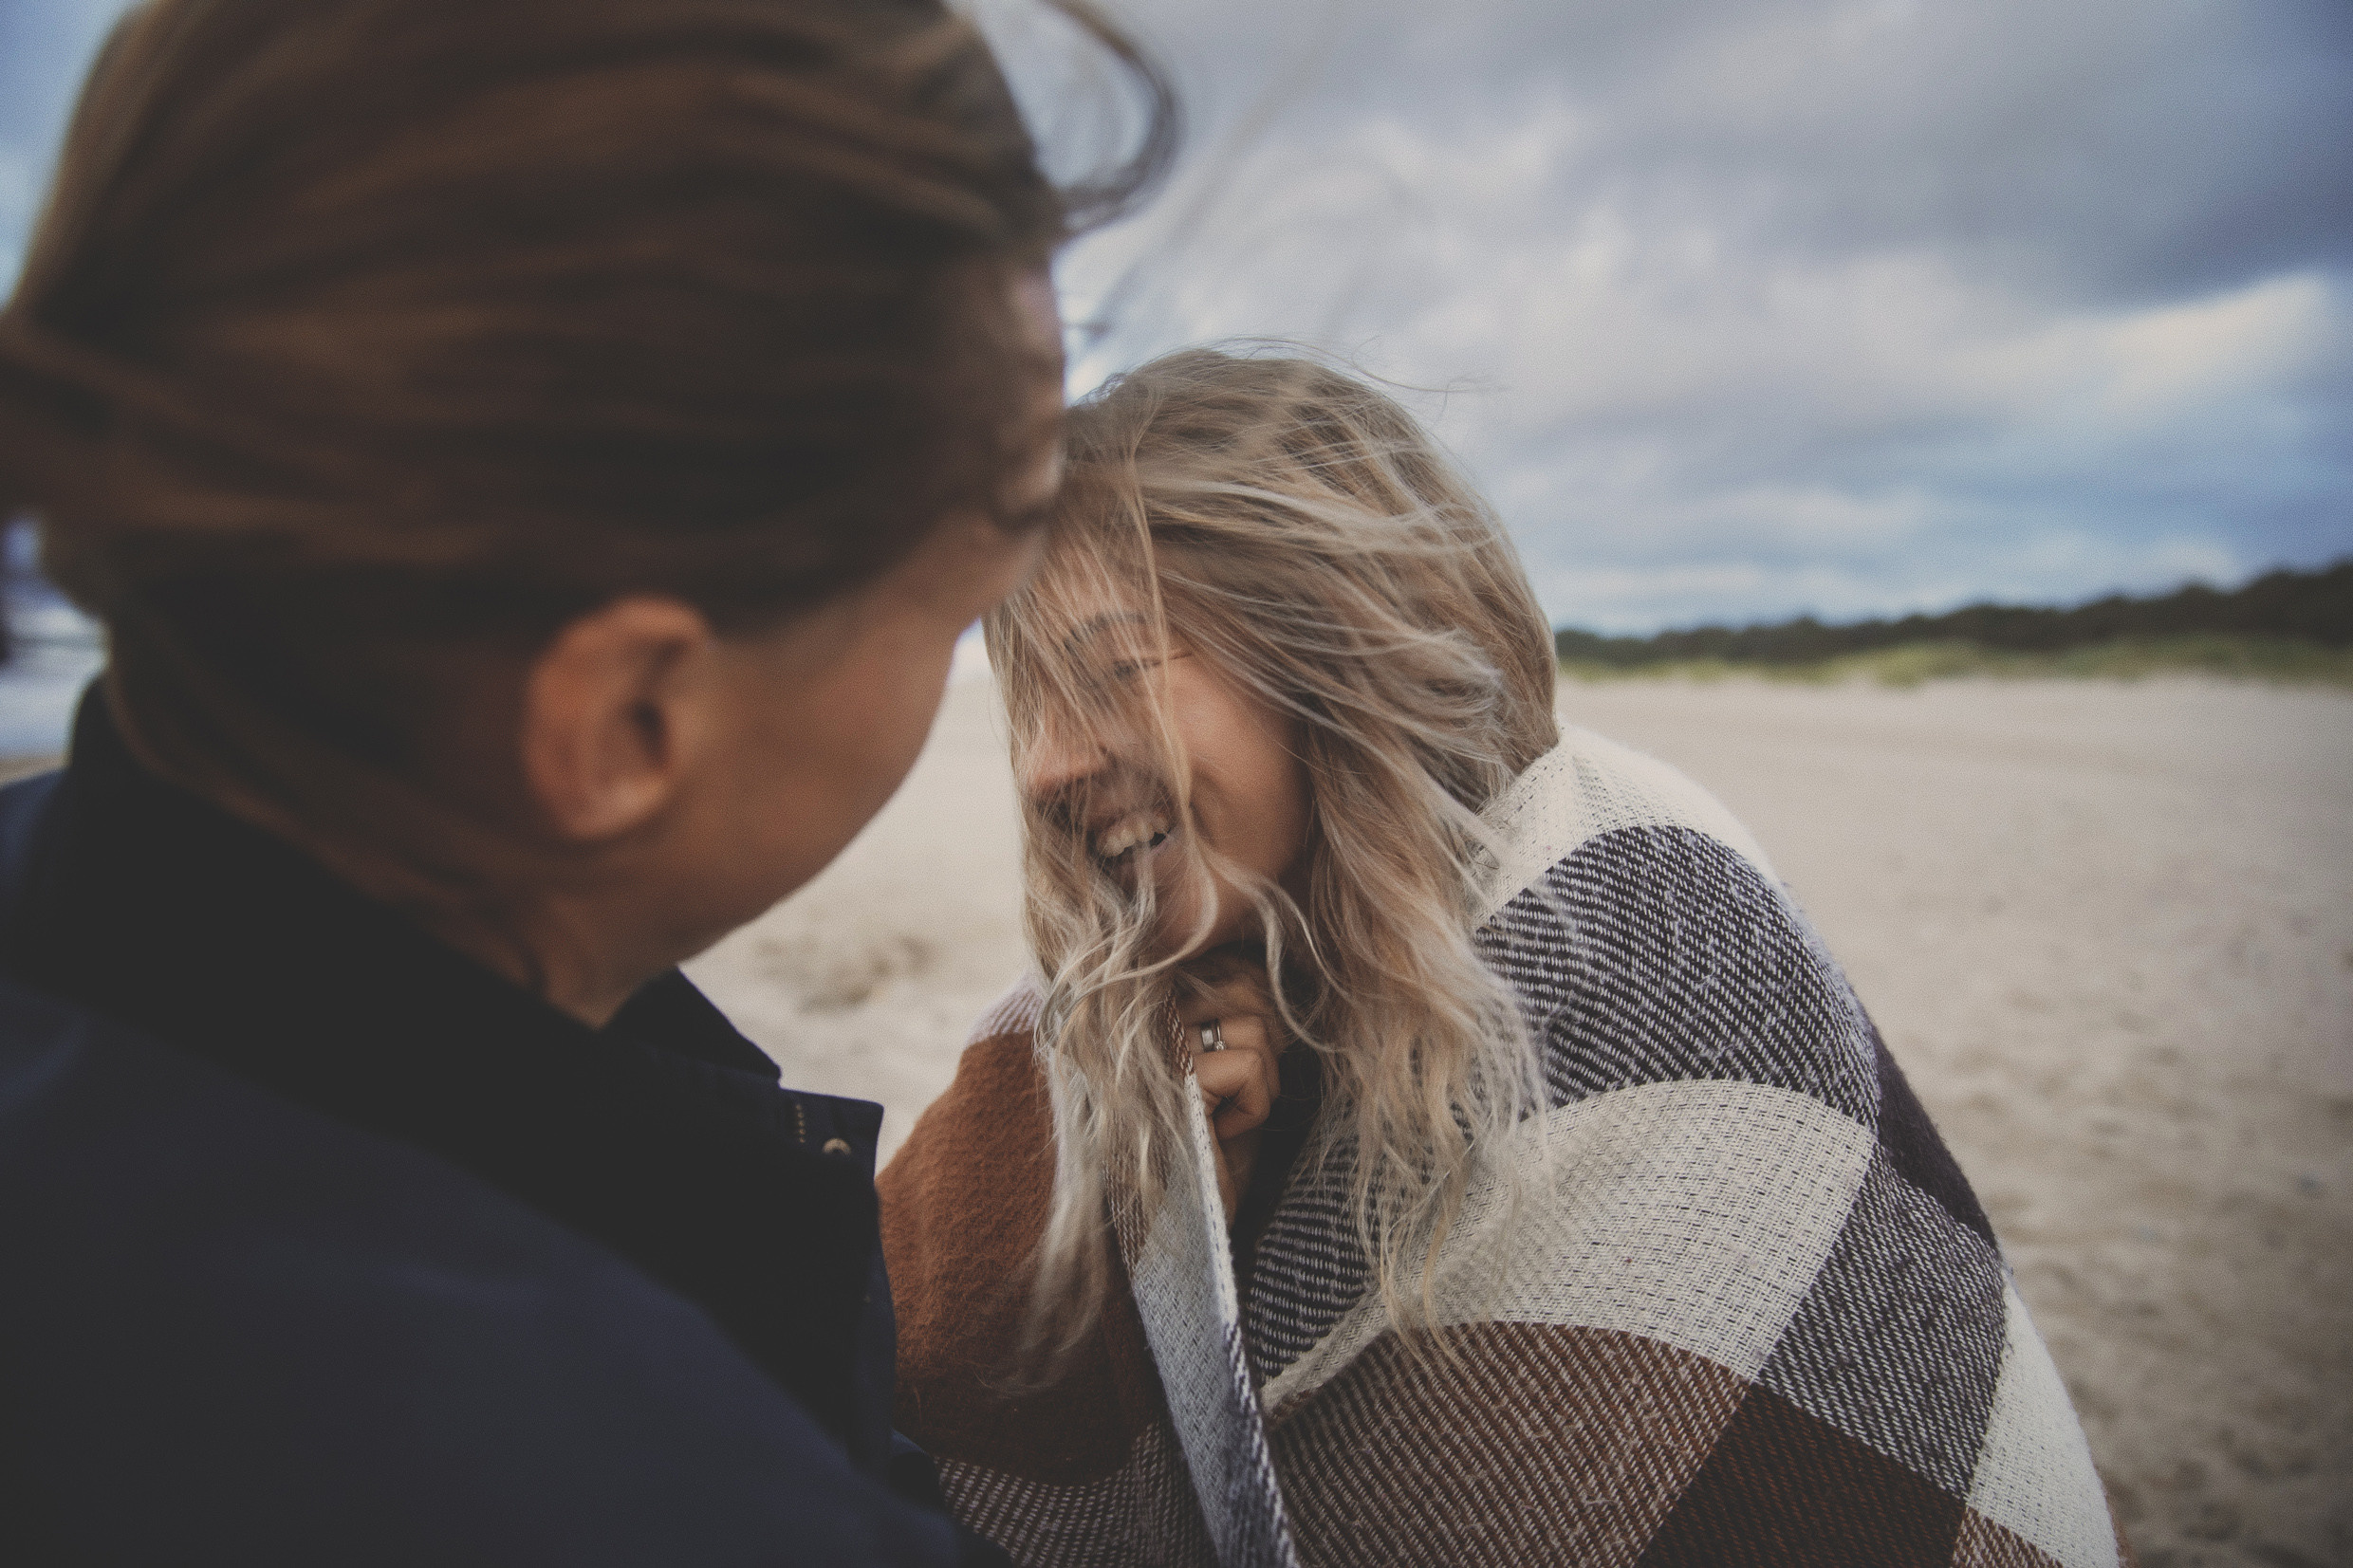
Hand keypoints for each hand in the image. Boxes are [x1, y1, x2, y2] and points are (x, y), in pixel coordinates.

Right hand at [1172, 953, 1285, 1224]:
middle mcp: (1140, 1014)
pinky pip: (1251, 1066)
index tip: (1239, 1066)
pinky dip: (1254, 1107)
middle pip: (1247, 985)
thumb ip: (1239, 1005)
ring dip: (1260, 1082)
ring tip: (1222, 1116)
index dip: (1259, 1010)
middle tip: (1233, 1095)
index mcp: (1150, 1001)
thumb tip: (1271, 968)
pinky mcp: (1171, 1080)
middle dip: (1264, 1047)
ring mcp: (1151, 1045)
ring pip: (1257, 1024)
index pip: (1230, 964)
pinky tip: (1218, 1133)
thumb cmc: (1216, 1141)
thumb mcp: (1232, 1059)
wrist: (1195, 1220)